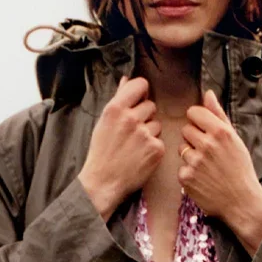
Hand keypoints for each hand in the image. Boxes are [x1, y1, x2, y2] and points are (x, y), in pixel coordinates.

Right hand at [78, 77, 162, 219]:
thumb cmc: (101, 152)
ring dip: (150, 132)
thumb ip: (118, 99)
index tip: (138, 102)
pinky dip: (153, 147)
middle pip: (151, 105)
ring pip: (157, 123)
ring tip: (135, 146)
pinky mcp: (156, 149)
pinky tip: (141, 156)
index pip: (141, 84)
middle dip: (145, 116)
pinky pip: (160, 140)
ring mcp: (145, 134)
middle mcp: (131, 118)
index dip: (141, 93)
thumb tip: (126, 80)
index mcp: (115, 108)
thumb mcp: (103, 122)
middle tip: (133, 132)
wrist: (103, 182)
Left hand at [179, 91, 261, 251]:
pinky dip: (189, 172)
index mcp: (220, 131)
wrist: (241, 202)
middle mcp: (207, 144)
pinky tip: (202, 178)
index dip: (198, 121)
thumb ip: (218, 115)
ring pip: (182, 148)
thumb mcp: (234, 139)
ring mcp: (195, 161)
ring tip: (206, 166)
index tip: (205, 131)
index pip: (194, 112)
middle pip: (186, 129)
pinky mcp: (186, 177)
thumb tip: (207, 93)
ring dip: (190, 155)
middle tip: (208, 152)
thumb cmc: (240, 169)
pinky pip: (181, 166)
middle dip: (194, 138)